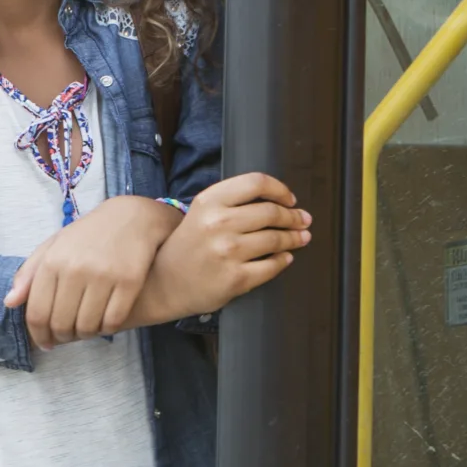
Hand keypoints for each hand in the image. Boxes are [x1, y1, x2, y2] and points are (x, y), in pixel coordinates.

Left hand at [5, 195, 181, 349]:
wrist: (132, 217)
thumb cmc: (87, 235)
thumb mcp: (53, 246)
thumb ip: (29, 274)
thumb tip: (9, 303)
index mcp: (52, 261)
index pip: (37, 313)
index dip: (38, 335)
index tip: (44, 342)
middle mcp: (75, 269)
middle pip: (61, 324)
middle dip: (61, 338)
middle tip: (65, 338)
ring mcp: (103, 276)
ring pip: (87, 327)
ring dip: (84, 336)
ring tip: (84, 330)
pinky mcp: (129, 282)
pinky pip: (113, 321)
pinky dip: (106, 329)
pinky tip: (104, 324)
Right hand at [135, 173, 309, 321]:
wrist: (162, 283)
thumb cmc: (187, 246)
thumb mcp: (201, 213)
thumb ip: (232, 202)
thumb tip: (279, 202)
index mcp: (208, 201)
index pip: (256, 182)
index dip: (279, 189)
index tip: (289, 199)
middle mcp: (218, 224)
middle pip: (271, 212)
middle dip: (293, 216)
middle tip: (303, 220)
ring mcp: (227, 252)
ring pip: (276, 239)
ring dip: (294, 238)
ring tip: (301, 238)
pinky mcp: (235, 279)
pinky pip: (272, 266)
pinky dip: (283, 260)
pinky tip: (285, 258)